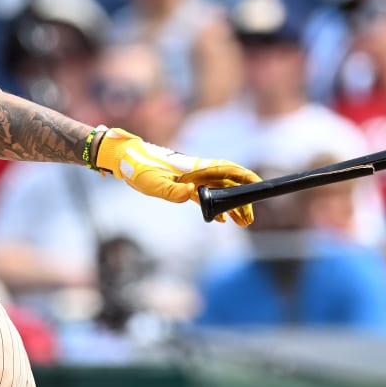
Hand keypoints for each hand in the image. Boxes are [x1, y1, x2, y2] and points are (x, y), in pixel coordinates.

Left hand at [92, 128, 257, 226]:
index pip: (227, 170)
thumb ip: (172, 191)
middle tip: (249, 220)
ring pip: (219, 192)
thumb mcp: (153, 182)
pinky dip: (216, 208)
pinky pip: (206, 198)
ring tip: (242, 223)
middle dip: (241, 200)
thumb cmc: (139, 169)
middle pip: (228, 184)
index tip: (259, 186)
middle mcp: (198, 172)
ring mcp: (192, 180)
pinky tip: (221, 220)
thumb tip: (192, 195)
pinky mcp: (184, 187)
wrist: (126, 162)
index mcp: (195, 168)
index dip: (245, 177)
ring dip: (231, 207)